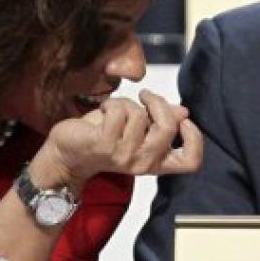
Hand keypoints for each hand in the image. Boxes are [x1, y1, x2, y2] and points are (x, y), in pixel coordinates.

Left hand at [31, 90, 204, 189]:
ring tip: (113, 110)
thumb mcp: (136, 128)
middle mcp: (142, 163)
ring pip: (139, 115)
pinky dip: (111, 104)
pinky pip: (119, 111)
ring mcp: (123, 156)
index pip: (190, 161)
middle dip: (158, 103)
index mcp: (155, 162)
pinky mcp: (104, 145)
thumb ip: (160, 120)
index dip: (195, 138)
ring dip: (126, 103)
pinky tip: (103, 111)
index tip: (182, 120)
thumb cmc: (102, 138)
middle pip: (168, 128)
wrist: (65, 153)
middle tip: (145, 97)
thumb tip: (184, 111)